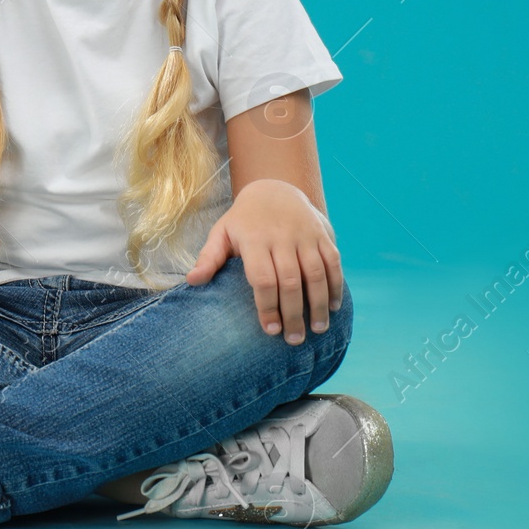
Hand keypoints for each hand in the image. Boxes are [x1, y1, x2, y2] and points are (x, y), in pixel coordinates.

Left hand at [184, 179, 343, 345]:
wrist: (275, 188)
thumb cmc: (244, 220)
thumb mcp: (222, 232)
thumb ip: (209, 257)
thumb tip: (192, 281)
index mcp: (254, 239)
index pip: (263, 278)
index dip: (267, 306)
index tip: (270, 330)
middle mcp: (282, 236)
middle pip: (291, 281)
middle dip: (294, 314)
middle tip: (293, 340)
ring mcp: (305, 235)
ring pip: (316, 274)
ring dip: (318, 304)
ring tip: (317, 330)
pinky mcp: (322, 235)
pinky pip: (333, 262)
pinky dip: (336, 285)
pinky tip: (333, 307)